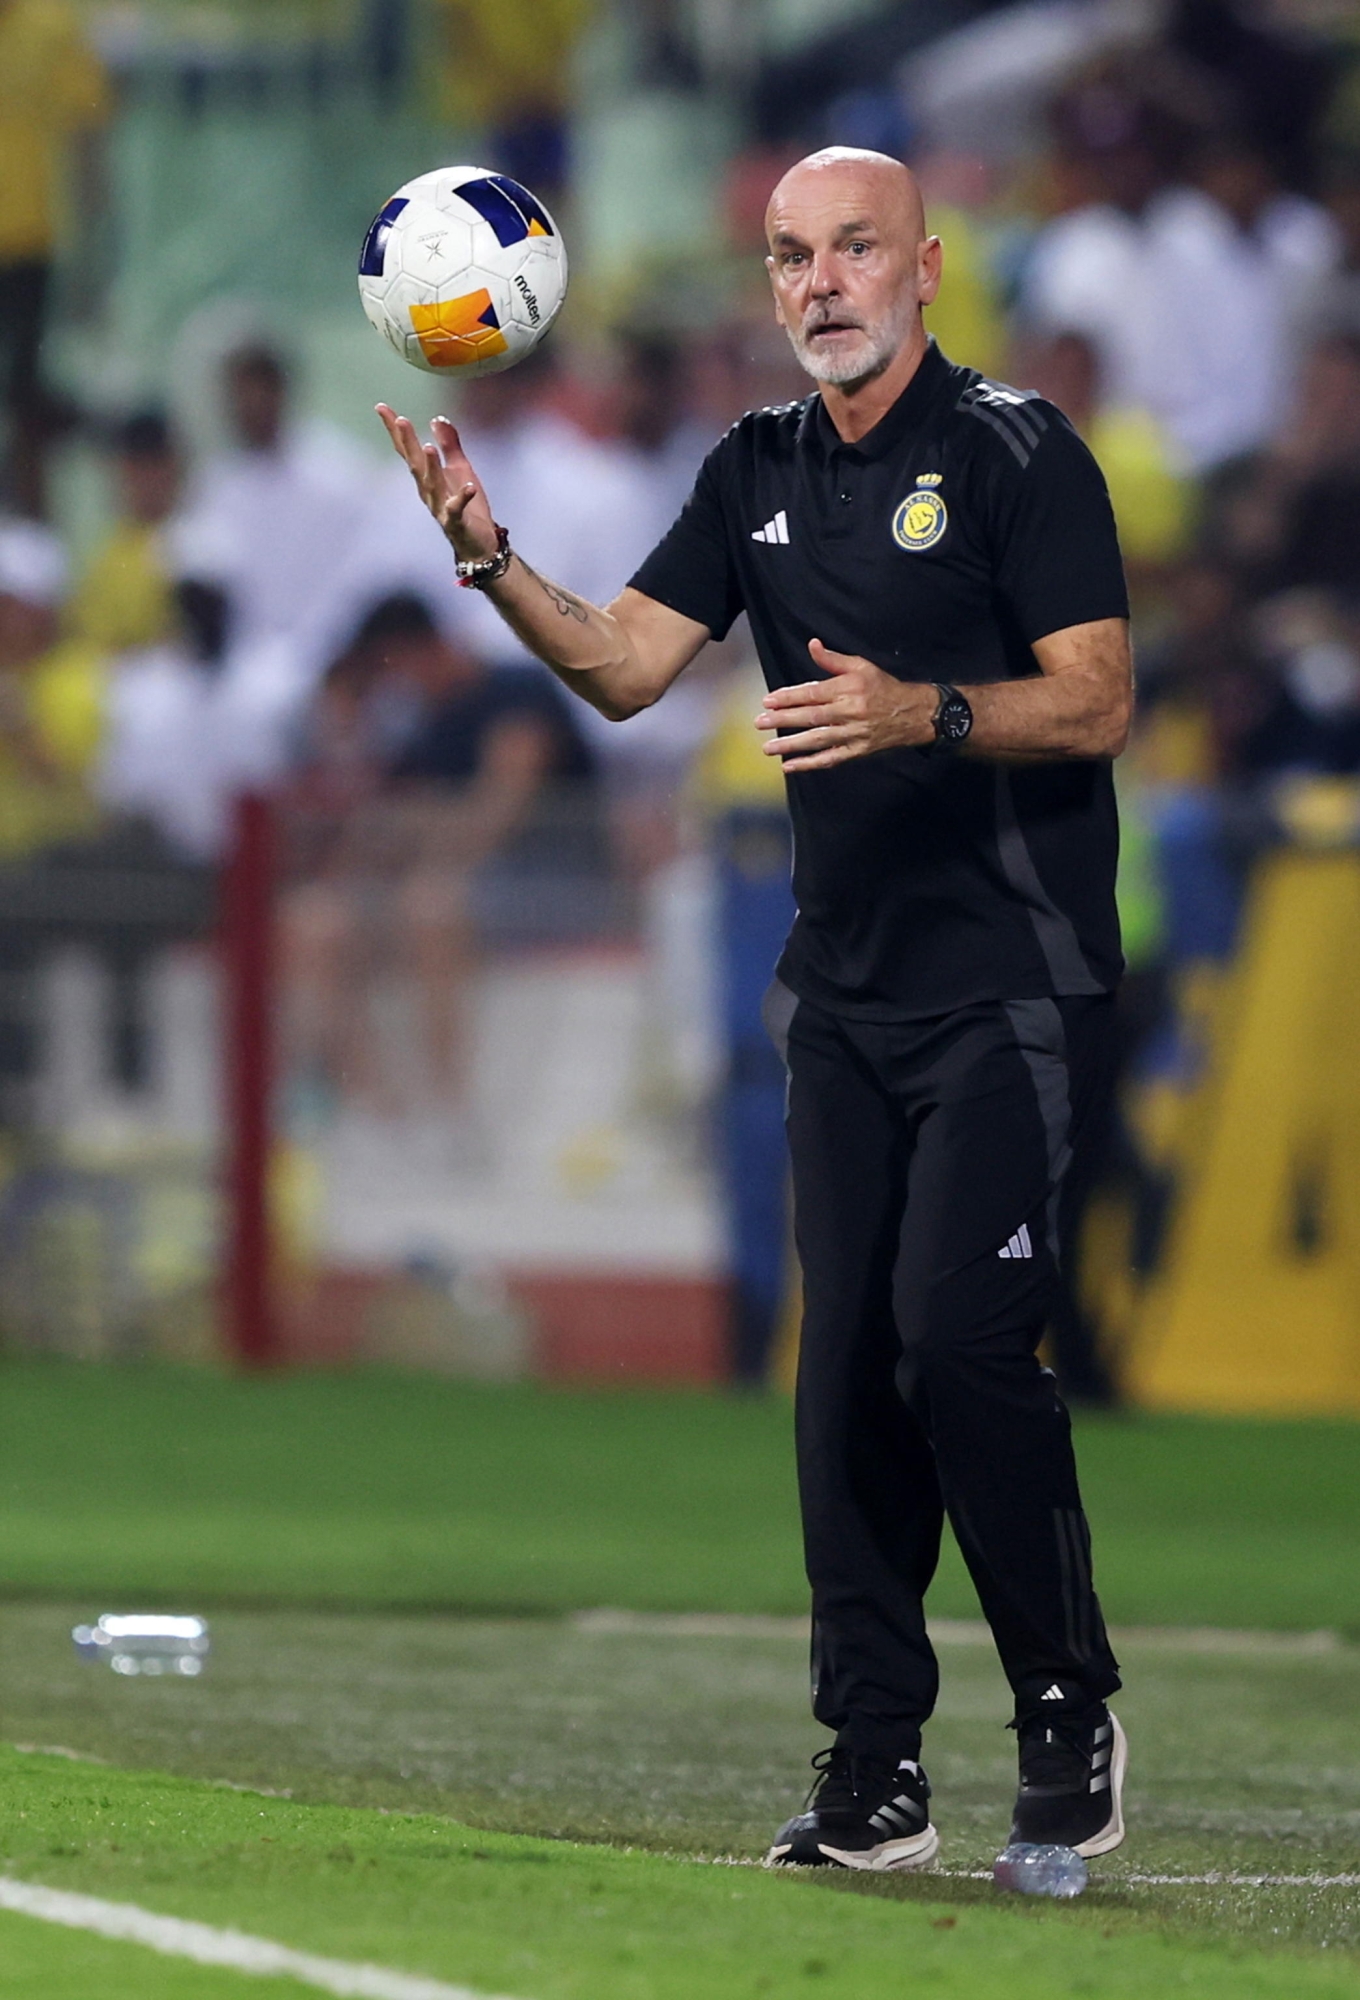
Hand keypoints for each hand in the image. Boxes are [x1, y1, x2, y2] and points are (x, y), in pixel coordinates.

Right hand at [375, 405, 499, 561]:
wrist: (478, 545)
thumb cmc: (467, 507)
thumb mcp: (460, 469)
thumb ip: (449, 444)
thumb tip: (437, 418)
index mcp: (427, 477)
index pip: (408, 450)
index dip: (396, 429)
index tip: (382, 407)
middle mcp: (428, 491)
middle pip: (415, 464)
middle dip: (407, 442)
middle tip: (400, 419)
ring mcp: (440, 507)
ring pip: (432, 485)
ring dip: (430, 467)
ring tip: (429, 447)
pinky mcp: (456, 522)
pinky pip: (457, 509)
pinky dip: (462, 498)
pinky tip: (469, 487)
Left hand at [756, 638, 936, 770]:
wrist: (913, 713)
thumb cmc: (883, 686)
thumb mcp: (861, 666)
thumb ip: (832, 659)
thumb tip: (812, 644)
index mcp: (848, 688)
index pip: (812, 694)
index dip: (788, 698)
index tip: (767, 701)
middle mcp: (849, 711)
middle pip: (810, 717)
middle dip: (782, 720)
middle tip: (759, 722)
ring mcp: (853, 733)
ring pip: (817, 739)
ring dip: (790, 744)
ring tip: (767, 747)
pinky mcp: (857, 751)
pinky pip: (830, 759)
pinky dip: (809, 764)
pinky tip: (789, 766)